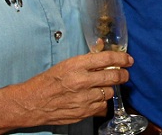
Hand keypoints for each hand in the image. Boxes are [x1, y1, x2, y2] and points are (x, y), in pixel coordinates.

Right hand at [0, 50, 131, 133]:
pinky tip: (94, 98)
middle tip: (124, 74)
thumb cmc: (47, 81)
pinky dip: (100, 102)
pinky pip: (101, 106)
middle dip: (123, 74)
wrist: (32, 102)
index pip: (107, 58)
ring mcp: (83, 98)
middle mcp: (82, 81)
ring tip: (102, 86)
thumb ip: (86, 59)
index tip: (128, 60)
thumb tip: (102, 48)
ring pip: (109, 92)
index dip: (122, 58)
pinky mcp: (83, 112)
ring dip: (108, 89)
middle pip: (114, 76)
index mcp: (77, 65)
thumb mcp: (66, 64)